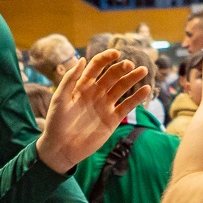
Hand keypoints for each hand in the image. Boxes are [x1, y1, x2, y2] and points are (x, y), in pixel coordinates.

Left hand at [34, 49, 152, 172]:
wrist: (60, 148)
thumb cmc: (56, 122)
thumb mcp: (60, 99)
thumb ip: (70, 79)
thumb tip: (82, 58)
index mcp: (83, 85)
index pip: (97, 66)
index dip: (106, 58)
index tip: (115, 53)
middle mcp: (96, 92)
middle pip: (112, 76)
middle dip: (121, 68)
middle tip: (130, 65)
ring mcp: (105, 105)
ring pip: (122, 88)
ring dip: (133, 78)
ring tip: (142, 71)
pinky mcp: (113, 119)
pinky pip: (127, 106)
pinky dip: (137, 98)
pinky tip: (146, 89)